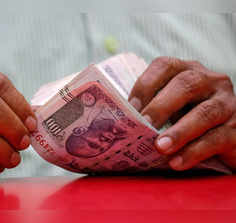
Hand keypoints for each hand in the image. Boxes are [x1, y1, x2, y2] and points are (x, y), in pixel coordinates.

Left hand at [129, 56, 235, 170]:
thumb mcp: (169, 107)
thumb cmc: (186, 119)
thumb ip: (150, 107)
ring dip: (179, 131)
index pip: (165, 66)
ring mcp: (226, 103)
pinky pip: (217, 139)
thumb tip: (118, 120)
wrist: (222, 137)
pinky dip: (194, 152)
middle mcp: (210, 81)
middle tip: (144, 124)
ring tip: (160, 147)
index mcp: (187, 71)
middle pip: (186, 84)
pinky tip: (177, 163)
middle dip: (161, 106)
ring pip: (205, 112)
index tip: (131, 107)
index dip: (146, 84)